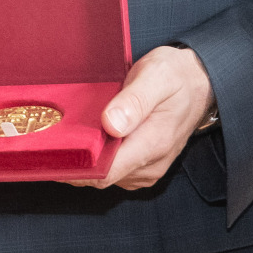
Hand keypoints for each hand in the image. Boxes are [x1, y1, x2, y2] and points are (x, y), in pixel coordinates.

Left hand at [61, 44, 211, 191]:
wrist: (200, 82)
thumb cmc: (176, 76)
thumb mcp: (156, 76)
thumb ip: (134, 101)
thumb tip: (110, 125)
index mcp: (152, 144)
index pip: (104, 173)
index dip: (75, 167)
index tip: (51, 151)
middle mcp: (150, 165)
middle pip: (99, 176)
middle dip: (75, 160)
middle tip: (53, 134)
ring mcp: (146, 169)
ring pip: (103, 175)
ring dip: (86, 158)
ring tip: (73, 130)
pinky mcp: (142, 167)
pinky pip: (112, 170)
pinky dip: (98, 157)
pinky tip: (91, 137)